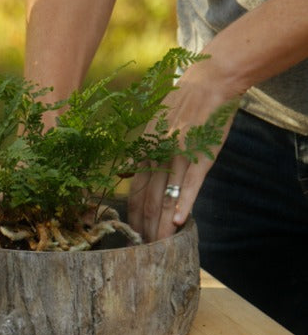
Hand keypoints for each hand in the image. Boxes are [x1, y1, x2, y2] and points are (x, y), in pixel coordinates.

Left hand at [128, 61, 234, 241]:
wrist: (207, 83)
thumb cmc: (180, 104)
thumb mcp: (152, 126)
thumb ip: (141, 152)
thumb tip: (126, 172)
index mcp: (145, 152)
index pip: (135, 193)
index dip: (134, 217)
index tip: (134, 236)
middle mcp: (157, 156)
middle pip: (148, 200)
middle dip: (146, 228)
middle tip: (146, 251)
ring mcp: (179, 156)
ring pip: (166, 197)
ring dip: (162, 224)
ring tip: (161, 246)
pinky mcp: (201, 155)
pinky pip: (190, 185)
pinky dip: (183, 204)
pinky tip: (178, 222)